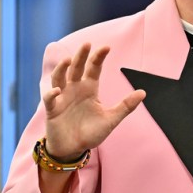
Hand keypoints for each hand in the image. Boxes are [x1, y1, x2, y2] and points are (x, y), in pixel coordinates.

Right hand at [42, 43, 145, 160]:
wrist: (74, 149)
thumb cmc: (91, 133)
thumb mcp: (111, 119)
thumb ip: (126, 106)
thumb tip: (143, 92)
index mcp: (90, 88)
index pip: (94, 68)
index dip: (99, 57)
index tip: (107, 47)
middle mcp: (75, 89)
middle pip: (77, 68)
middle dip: (81, 56)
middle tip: (87, 44)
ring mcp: (62, 98)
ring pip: (59, 78)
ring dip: (62, 69)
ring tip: (67, 60)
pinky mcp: (53, 110)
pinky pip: (49, 99)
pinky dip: (51, 94)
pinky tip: (56, 90)